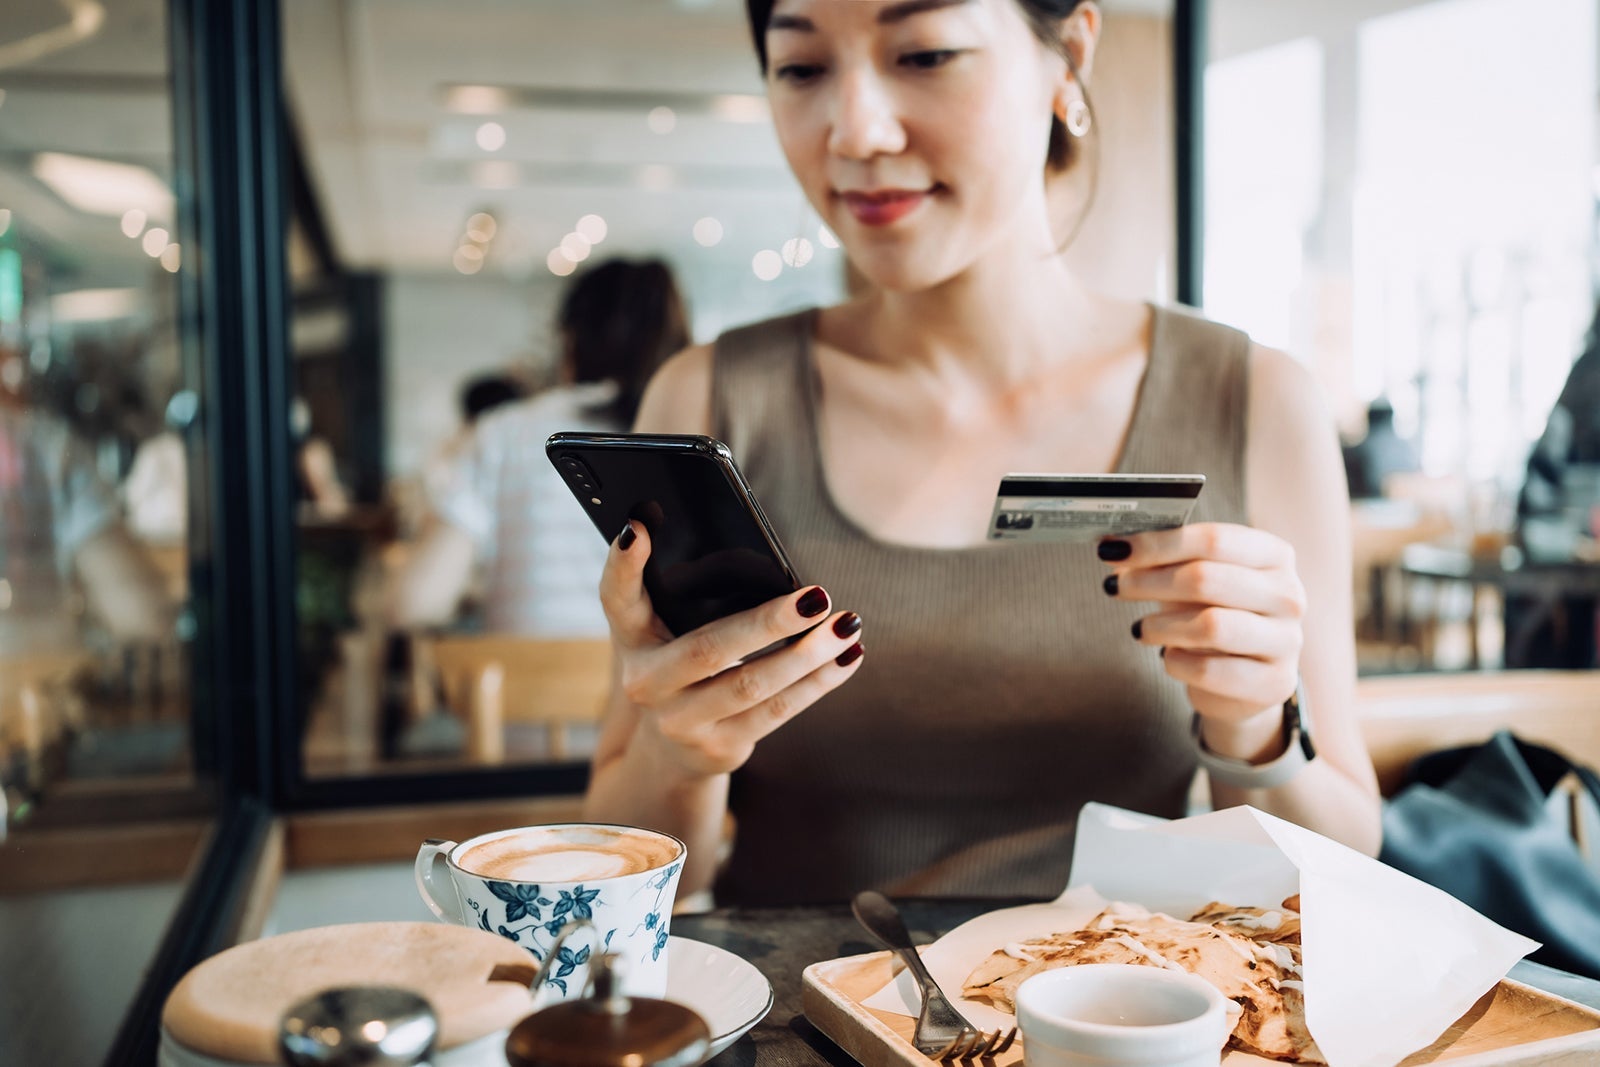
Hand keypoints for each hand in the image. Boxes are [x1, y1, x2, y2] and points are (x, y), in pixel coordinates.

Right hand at [598, 520, 865, 778]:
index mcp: (632, 638)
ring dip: (809, 655)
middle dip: (768, 622)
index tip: (638, 528)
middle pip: (708, 649)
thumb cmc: (678, 665)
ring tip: (847, 624)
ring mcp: (680, 722)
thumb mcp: (664, 629)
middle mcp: (645, 683)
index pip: (617, 598)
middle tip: (817, 596)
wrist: (671, 749)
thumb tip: (749, 556)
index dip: (622, 565)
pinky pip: (776, 712)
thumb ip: (681, 592)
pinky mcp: (717, 748)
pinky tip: (847, 658)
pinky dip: (818, 683)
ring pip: (752, 685)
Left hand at [1100, 523, 1304, 730]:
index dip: (1158, 544)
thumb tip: (1113, 545)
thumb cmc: (1215, 614)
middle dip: (1150, 581)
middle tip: (1115, 588)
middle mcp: (1288, 595)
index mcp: (1274, 555)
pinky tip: (1167, 656)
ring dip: (1161, 625)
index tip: (1114, 550)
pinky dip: (1176, 662)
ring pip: (1211, 625)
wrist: (1246, 681)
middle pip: (1207, 578)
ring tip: (1139, 628)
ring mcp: (1287, 641)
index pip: (1214, 539)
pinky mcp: (1273, 683)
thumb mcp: (1196, 580)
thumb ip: (1164, 559)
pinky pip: (1210, 670)